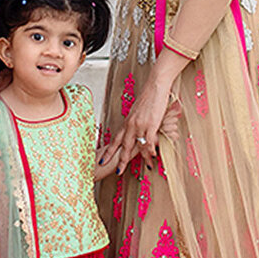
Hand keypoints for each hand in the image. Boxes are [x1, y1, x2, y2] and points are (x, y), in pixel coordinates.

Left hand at [98, 55, 181, 175]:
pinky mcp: (151, 124)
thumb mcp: (138, 110)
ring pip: (137, 146)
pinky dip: (150, 150)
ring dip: (140, 158)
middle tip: (117, 171)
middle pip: (124, 146)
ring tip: (145, 167)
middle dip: (120, 160)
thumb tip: (137, 128)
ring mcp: (140, 125)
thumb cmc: (149, 95)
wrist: (155, 85)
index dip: (110, 151)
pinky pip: (149, 141)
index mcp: (127, 121)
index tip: (103, 159)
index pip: (116, 139)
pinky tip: (152, 156)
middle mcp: (131, 124)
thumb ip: (136, 120)